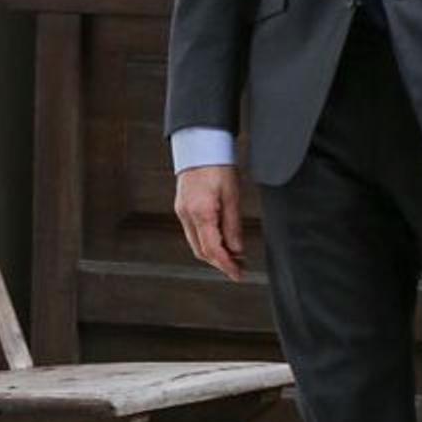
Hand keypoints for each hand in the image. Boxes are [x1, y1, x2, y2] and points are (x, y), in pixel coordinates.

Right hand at [174, 164, 244, 280]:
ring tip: (234, 256)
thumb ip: (234, 226)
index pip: (212, 250)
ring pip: (196, 244)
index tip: (238, 274)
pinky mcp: (183, 208)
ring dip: (214, 253)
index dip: (226, 265)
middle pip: (202, 251)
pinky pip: (194, 233)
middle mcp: (187, 215)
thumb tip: (237, 250)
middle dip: (220, 263)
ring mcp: (182, 212)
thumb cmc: (218, 166)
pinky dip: (207, 241)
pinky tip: (221, 241)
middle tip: (239, 268)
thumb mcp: (233, 196)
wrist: (200, 147)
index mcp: (200, 213)